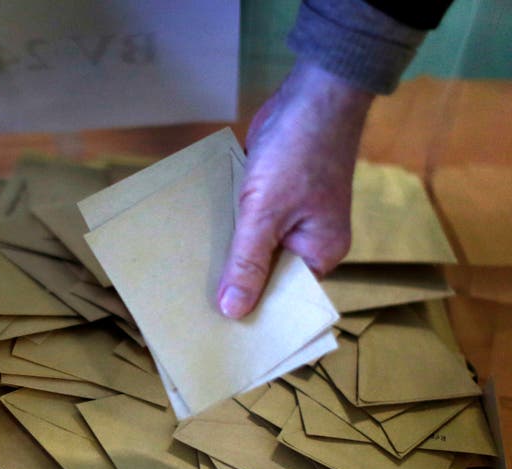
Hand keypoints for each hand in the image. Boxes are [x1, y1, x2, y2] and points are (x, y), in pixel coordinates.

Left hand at [217, 61, 373, 318]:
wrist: (313, 93)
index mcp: (320, 253)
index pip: (285, 299)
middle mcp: (310, 242)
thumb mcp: (267, 212)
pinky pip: (249, 226)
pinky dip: (229, 232)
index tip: (220, 333)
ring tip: (190, 284)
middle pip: (268, 277)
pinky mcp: (275, 199)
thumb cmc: (301, 150)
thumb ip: (249, 262)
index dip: (255, 314)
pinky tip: (199, 244)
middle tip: (195, 312)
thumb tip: (233, 311)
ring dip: (229, 258)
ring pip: (255, 250)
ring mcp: (293, 220)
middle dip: (237, 287)